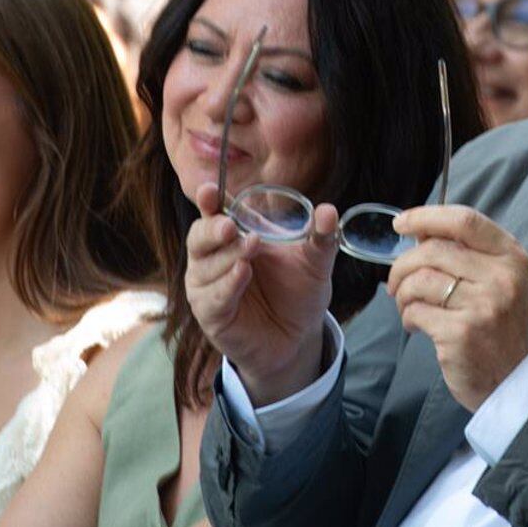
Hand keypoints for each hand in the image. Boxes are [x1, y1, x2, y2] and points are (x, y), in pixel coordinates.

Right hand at [184, 181, 337, 404]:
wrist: (298, 337)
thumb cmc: (298, 291)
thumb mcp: (315, 262)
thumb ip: (321, 237)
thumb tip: (328, 211)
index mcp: (234, 236)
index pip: (215, 212)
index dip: (209, 199)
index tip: (210, 189)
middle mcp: (213, 258)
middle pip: (199, 236)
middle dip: (213, 228)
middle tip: (232, 226)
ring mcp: (208, 287)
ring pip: (204, 266)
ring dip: (227, 256)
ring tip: (251, 247)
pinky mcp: (211, 315)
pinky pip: (213, 297)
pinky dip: (227, 284)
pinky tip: (242, 273)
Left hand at [388, 205, 527, 410]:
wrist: (518, 383)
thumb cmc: (502, 329)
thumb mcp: (500, 282)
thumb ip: (467, 254)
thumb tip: (420, 231)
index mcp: (511, 257)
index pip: (464, 220)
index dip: (426, 216)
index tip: (401, 223)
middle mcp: (501, 277)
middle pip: (433, 250)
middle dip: (403, 264)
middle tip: (396, 282)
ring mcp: (482, 306)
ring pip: (419, 280)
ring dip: (402, 293)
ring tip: (407, 306)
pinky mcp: (461, 334)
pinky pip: (416, 311)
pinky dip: (408, 316)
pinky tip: (416, 325)